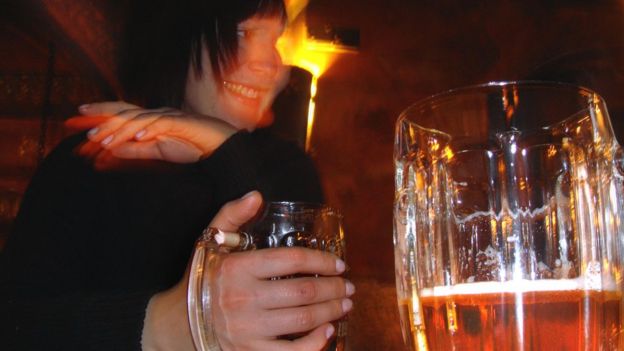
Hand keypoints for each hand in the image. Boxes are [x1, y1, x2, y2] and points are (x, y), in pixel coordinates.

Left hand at [66, 101, 236, 163]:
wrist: (221, 145)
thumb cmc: (192, 146)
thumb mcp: (158, 151)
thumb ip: (136, 150)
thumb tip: (111, 150)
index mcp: (150, 119)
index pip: (121, 112)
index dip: (100, 111)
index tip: (78, 114)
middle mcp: (157, 113)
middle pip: (125, 111)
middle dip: (101, 117)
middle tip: (80, 127)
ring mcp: (169, 116)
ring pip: (139, 119)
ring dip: (120, 129)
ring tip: (103, 140)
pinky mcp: (182, 122)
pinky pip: (162, 124)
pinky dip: (148, 130)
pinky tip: (137, 137)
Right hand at [141, 191, 353, 350]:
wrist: (179, 321)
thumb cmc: (203, 278)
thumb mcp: (211, 241)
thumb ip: (232, 214)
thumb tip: (257, 196)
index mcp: (238, 268)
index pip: (290, 260)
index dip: (320, 261)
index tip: (338, 264)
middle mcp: (243, 298)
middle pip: (303, 292)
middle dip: (333, 288)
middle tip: (348, 286)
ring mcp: (247, 329)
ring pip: (302, 320)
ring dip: (331, 311)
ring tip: (345, 304)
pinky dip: (315, 343)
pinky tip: (329, 331)